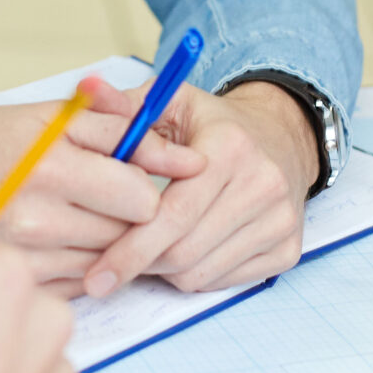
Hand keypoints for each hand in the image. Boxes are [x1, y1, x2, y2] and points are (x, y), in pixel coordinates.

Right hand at [0, 90, 203, 289]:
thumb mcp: (57, 117)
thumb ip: (126, 131)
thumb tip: (191, 158)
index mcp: (52, 168)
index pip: (143, 200)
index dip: (147, 189)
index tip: (133, 178)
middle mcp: (38, 219)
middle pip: (127, 234)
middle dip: (126, 215)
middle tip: (101, 193)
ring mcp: (25, 258)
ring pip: (106, 261)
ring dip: (103, 240)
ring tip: (75, 212)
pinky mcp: (15, 283)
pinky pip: (78, 285)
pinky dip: (79, 264)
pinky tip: (58, 238)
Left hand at [81, 79, 314, 296]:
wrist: (282, 137)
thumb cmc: (216, 125)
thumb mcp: (172, 102)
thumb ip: (124, 105)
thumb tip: (84, 90)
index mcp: (230, 147)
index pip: (172, 215)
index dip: (128, 249)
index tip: (93, 273)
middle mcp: (263, 184)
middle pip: (183, 252)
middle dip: (140, 263)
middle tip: (112, 263)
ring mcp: (280, 221)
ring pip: (200, 273)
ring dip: (165, 270)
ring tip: (152, 245)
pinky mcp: (288, 249)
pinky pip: (223, 282)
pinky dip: (194, 275)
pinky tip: (185, 249)